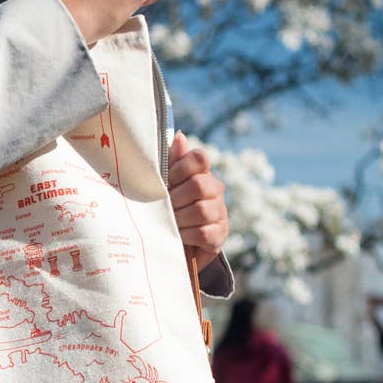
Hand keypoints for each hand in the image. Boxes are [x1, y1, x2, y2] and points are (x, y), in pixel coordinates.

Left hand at [168, 131, 227, 271]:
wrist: (172, 246)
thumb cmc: (165, 211)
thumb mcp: (163, 187)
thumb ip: (170, 163)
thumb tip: (179, 136)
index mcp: (201, 174)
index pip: (199, 158)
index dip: (180, 169)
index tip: (165, 182)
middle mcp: (215, 190)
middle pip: (199, 185)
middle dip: (176, 199)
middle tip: (163, 208)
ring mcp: (219, 212)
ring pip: (202, 210)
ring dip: (179, 219)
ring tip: (169, 224)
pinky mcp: (219, 235)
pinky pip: (204, 233)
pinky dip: (187, 236)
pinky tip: (179, 237)